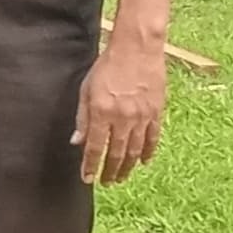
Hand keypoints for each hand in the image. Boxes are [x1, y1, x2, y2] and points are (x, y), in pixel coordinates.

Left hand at [73, 32, 170, 185]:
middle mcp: (122, 118)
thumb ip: (82, 118)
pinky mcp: (156, 112)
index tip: (87, 179)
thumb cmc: (107, 66)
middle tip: (106, 183)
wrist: (137, 49)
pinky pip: (153, 138)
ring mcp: (141, 116)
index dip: (91, 166)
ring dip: (128, 167)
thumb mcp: (86, 90)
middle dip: (110, 171)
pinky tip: (144, 162)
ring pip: (135, 150)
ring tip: (121, 178)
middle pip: (116, 153)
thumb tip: (77, 142)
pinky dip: (148, 152)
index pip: (95, 148)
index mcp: (102, 113)